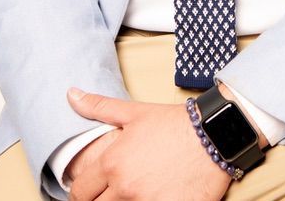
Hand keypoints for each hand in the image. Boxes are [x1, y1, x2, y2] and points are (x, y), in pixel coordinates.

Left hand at [65, 87, 231, 200]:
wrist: (213, 135)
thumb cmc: (173, 124)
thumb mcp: (134, 112)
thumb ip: (99, 107)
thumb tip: (71, 94)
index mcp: (113, 163)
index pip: (80, 191)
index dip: (80, 192)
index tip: (88, 191)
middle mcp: (125, 188)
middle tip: (111, 193)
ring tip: (131, 194)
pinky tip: (153, 198)